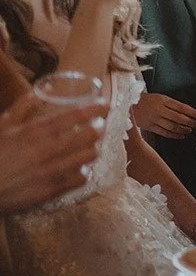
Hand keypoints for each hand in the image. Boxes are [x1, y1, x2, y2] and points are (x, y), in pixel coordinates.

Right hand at [0, 94, 106, 215]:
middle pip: (90, 136)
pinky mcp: (53, 190)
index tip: (105, 105)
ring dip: (93, 148)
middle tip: (98, 126)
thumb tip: (49, 85)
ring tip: (89, 145)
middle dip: (99, 128)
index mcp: (35, 131)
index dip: (96, 109)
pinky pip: (82, 178)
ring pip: (90, 156)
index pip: (75, 116)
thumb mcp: (4, 124)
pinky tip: (78, 167)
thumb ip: (26, 104)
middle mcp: (47, 150)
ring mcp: (52, 171)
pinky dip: (83, 170)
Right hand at [132, 92, 195, 138]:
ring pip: (172, 126)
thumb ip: (171, 104)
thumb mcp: (159, 97)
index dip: (192, 112)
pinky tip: (180, 135)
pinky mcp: (149, 127)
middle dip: (190, 122)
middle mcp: (159, 110)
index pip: (182, 107)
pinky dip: (174, 135)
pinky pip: (164, 132)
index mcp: (163, 100)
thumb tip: (186, 112)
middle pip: (179, 117)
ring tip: (189, 130)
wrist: (127, 104)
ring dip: (183, 129)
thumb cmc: (146, 100)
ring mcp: (154, 119)